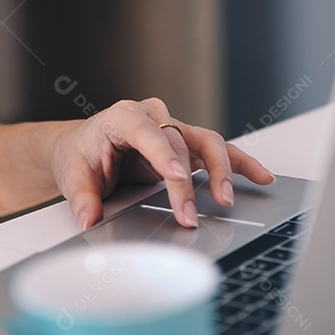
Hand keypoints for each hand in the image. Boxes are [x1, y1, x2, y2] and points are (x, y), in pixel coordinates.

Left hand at [50, 98, 275, 228]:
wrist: (83, 146)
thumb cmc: (81, 154)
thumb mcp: (73, 175)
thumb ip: (82, 197)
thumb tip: (88, 217)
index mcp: (124, 117)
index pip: (150, 134)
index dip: (165, 157)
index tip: (176, 179)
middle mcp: (153, 116)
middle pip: (180, 145)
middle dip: (187, 184)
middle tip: (189, 215)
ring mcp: (174, 127)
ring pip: (208, 142)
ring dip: (222, 170)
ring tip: (226, 198)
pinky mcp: (187, 143)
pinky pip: (219, 151)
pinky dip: (239, 164)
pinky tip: (261, 176)